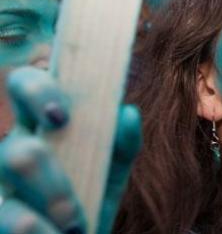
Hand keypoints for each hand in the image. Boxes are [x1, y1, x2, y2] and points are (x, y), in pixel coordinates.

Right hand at [0, 67, 141, 233]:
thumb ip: (123, 143)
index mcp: (44, 126)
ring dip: (52, 198)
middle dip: (46, 167)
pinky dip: (41, 232)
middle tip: (70, 194)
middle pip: (13, 141)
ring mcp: (4, 187)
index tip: (62, 118)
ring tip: (74, 223)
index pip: (27, 85)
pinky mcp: (0, 218)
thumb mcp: (113, 170)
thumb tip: (128, 113)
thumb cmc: (92, 197)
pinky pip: (10, 220)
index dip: (38, 91)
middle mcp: (17, 150)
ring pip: (12, 170)